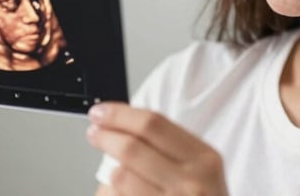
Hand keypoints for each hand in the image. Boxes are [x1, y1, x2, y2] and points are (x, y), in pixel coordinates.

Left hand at [87, 103, 229, 195]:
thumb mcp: (198, 169)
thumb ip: (164, 148)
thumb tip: (116, 129)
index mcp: (204, 159)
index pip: (153, 124)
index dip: (120, 115)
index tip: (101, 112)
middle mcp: (192, 183)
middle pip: (132, 148)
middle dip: (105, 137)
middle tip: (94, 133)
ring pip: (120, 178)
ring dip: (110, 174)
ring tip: (115, 173)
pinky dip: (112, 193)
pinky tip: (122, 192)